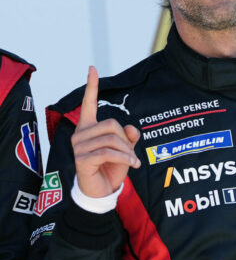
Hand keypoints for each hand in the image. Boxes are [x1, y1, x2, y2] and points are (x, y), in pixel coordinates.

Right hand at [71, 66, 140, 197]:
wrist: (101, 191)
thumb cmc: (111, 167)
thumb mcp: (126, 150)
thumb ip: (129, 137)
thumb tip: (132, 128)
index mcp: (89, 127)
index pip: (88, 103)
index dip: (91, 86)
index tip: (92, 68)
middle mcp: (80, 134)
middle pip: (111, 124)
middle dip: (127, 139)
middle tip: (131, 152)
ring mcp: (79, 147)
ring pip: (112, 139)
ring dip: (127, 151)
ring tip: (132, 161)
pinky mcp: (82, 160)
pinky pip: (108, 153)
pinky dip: (125, 158)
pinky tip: (133, 164)